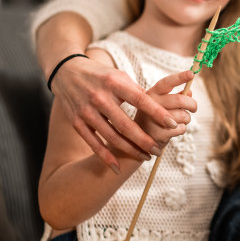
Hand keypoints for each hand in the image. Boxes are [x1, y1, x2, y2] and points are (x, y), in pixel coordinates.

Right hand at [50, 56, 180, 169]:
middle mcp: (99, 98)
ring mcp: (86, 111)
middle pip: (126, 124)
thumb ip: (137, 92)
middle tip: (159, 151)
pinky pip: (93, 143)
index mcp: (114, 83)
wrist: (67, 73)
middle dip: (144, 140)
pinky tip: (117, 168)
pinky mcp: (76, 122)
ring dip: (130, 150)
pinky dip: (106, 157)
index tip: (173, 123)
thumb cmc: (102, 76)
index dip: (157, 113)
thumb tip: (159, 107)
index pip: (140, 100)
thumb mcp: (120, 76)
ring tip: (146, 157)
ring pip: (112, 137)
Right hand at [135, 70, 197, 146]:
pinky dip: (182, 130)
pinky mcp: (157, 133)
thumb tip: (190, 91)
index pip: (167, 82)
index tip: (192, 73)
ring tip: (179, 122)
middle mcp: (150, 104)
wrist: (138, 142)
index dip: (180, 78)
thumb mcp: (161, 105)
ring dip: (187, 119)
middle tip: (194, 108)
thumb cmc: (154, 119)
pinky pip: (181, 128)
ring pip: (183, 115)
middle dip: (192, 104)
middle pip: (180, 100)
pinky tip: (173, 131)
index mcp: (152, 93)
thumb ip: (176, 97)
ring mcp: (152, 119)